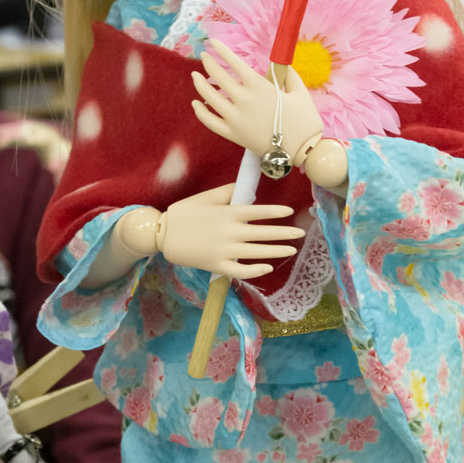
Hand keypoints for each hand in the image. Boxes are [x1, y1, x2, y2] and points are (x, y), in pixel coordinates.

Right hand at [161, 184, 303, 279]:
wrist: (162, 234)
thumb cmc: (184, 213)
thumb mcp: (205, 197)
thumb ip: (228, 193)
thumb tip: (248, 192)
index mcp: (227, 213)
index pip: (259, 212)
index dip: (276, 212)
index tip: (289, 212)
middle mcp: (229, 232)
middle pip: (263, 233)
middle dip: (285, 233)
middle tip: (301, 233)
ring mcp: (224, 251)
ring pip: (257, 253)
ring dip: (276, 251)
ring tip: (291, 249)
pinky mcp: (217, 266)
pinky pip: (241, 270)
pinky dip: (256, 271)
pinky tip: (267, 267)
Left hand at [192, 39, 322, 163]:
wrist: (303, 150)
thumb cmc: (304, 119)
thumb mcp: (300, 91)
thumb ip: (287, 74)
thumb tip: (278, 66)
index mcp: (259, 87)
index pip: (234, 63)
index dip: (221, 50)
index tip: (212, 42)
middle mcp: (243, 100)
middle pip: (219, 77)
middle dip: (209, 63)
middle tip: (204, 56)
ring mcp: (235, 119)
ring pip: (209, 98)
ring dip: (200, 84)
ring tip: (195, 75)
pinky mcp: (233, 135)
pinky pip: (211, 122)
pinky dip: (200, 113)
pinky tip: (195, 103)